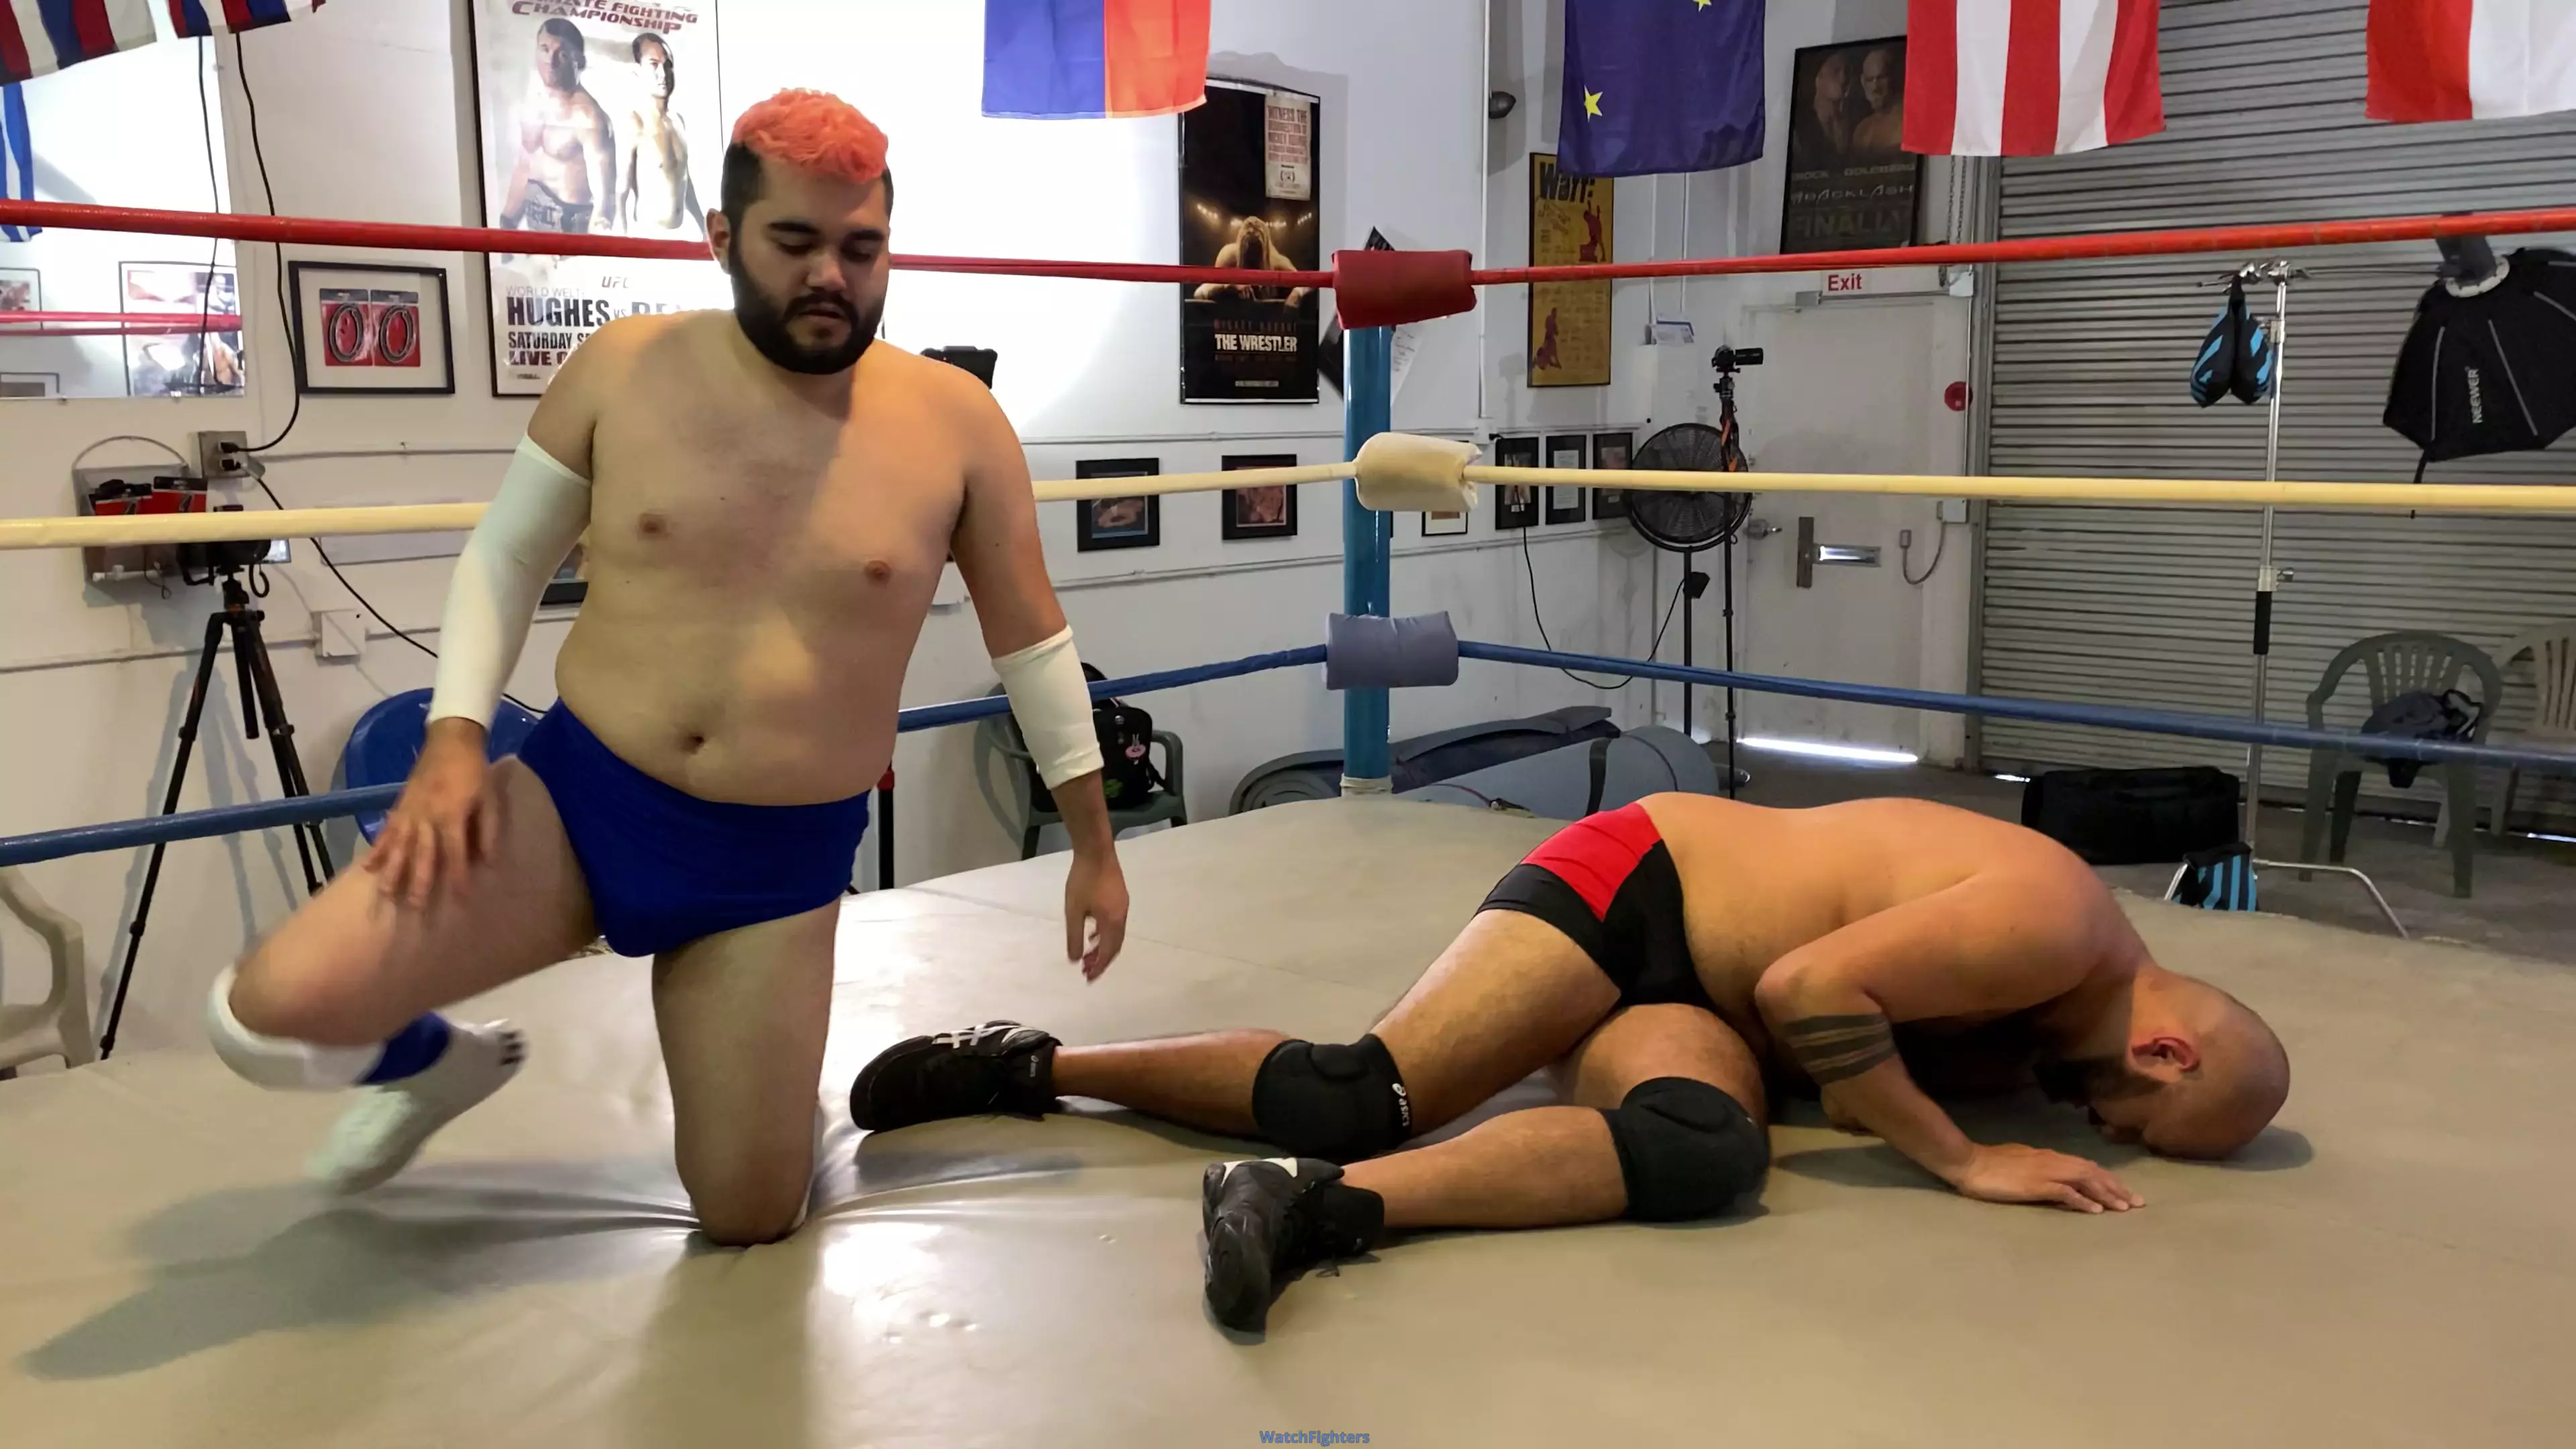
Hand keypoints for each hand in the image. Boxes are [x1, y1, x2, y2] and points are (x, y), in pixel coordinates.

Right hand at [363, 722, 495, 908]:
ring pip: (399, 846)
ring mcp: (410, 811)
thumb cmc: (475, 772)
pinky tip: (366, 867)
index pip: (454, 853)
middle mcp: (427, 817)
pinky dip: (377, 849)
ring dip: (391, 870)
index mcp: (452, 815)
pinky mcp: (400, 805)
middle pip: (422, 854)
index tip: (459, 899)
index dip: (457, 876)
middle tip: (414, 907)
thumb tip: (489, 862)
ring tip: (383, 893)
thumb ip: (488, 831)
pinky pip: (387, 831)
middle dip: (418, 882)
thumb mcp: (490, 799)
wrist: (451, 740)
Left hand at [1062, 846, 1129, 980]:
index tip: (1088, 978)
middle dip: (1101, 960)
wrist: (1096, 850)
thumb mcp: (1074, 911)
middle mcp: (1122, 916)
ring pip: (1114, 934)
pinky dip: (1104, 933)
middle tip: (1087, 970)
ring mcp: (1122, 905)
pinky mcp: (1119, 897)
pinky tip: (1093, 932)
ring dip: (1102, 947)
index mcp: (1112, 922)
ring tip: (1088, 954)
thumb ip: (1075, 936)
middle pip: (1114, 946)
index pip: (1108, 953)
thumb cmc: (1083, 880)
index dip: (1098, 967)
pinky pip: (1114, 923)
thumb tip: (1075, 959)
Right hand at [1946, 1143, 2143, 1213]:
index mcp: (2049, 1156)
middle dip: (2117, 1187)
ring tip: (2124, 1208)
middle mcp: (2052, 1161)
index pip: (2086, 1165)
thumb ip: (2039, 1167)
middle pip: (2093, 1172)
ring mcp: (2045, 1172)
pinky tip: (2096, 1211)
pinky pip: (2065, 1192)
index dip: (2108, 1178)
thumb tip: (2055, 1177)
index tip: (2125, 1192)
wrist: (1968, 1162)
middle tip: (2137, 1203)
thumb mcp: (2020, 1161)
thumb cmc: (1989, 1164)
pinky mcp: (2035, 1185)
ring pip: (2085, 1180)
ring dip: (2107, 1194)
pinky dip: (2083, 1201)